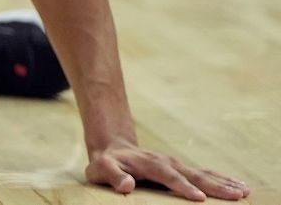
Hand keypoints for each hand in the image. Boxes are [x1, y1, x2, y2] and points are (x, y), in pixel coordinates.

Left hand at [87, 140, 248, 200]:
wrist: (113, 148)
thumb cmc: (106, 163)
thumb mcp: (102, 169)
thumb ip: (114, 176)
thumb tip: (127, 184)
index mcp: (150, 164)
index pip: (170, 177)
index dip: (184, 187)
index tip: (200, 198)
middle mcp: (167, 162)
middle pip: (194, 174)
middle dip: (216, 186)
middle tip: (237, 195)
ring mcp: (176, 164)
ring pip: (203, 173)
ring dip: (224, 182)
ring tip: (244, 190)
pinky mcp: (181, 168)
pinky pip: (204, 174)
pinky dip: (221, 179)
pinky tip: (237, 185)